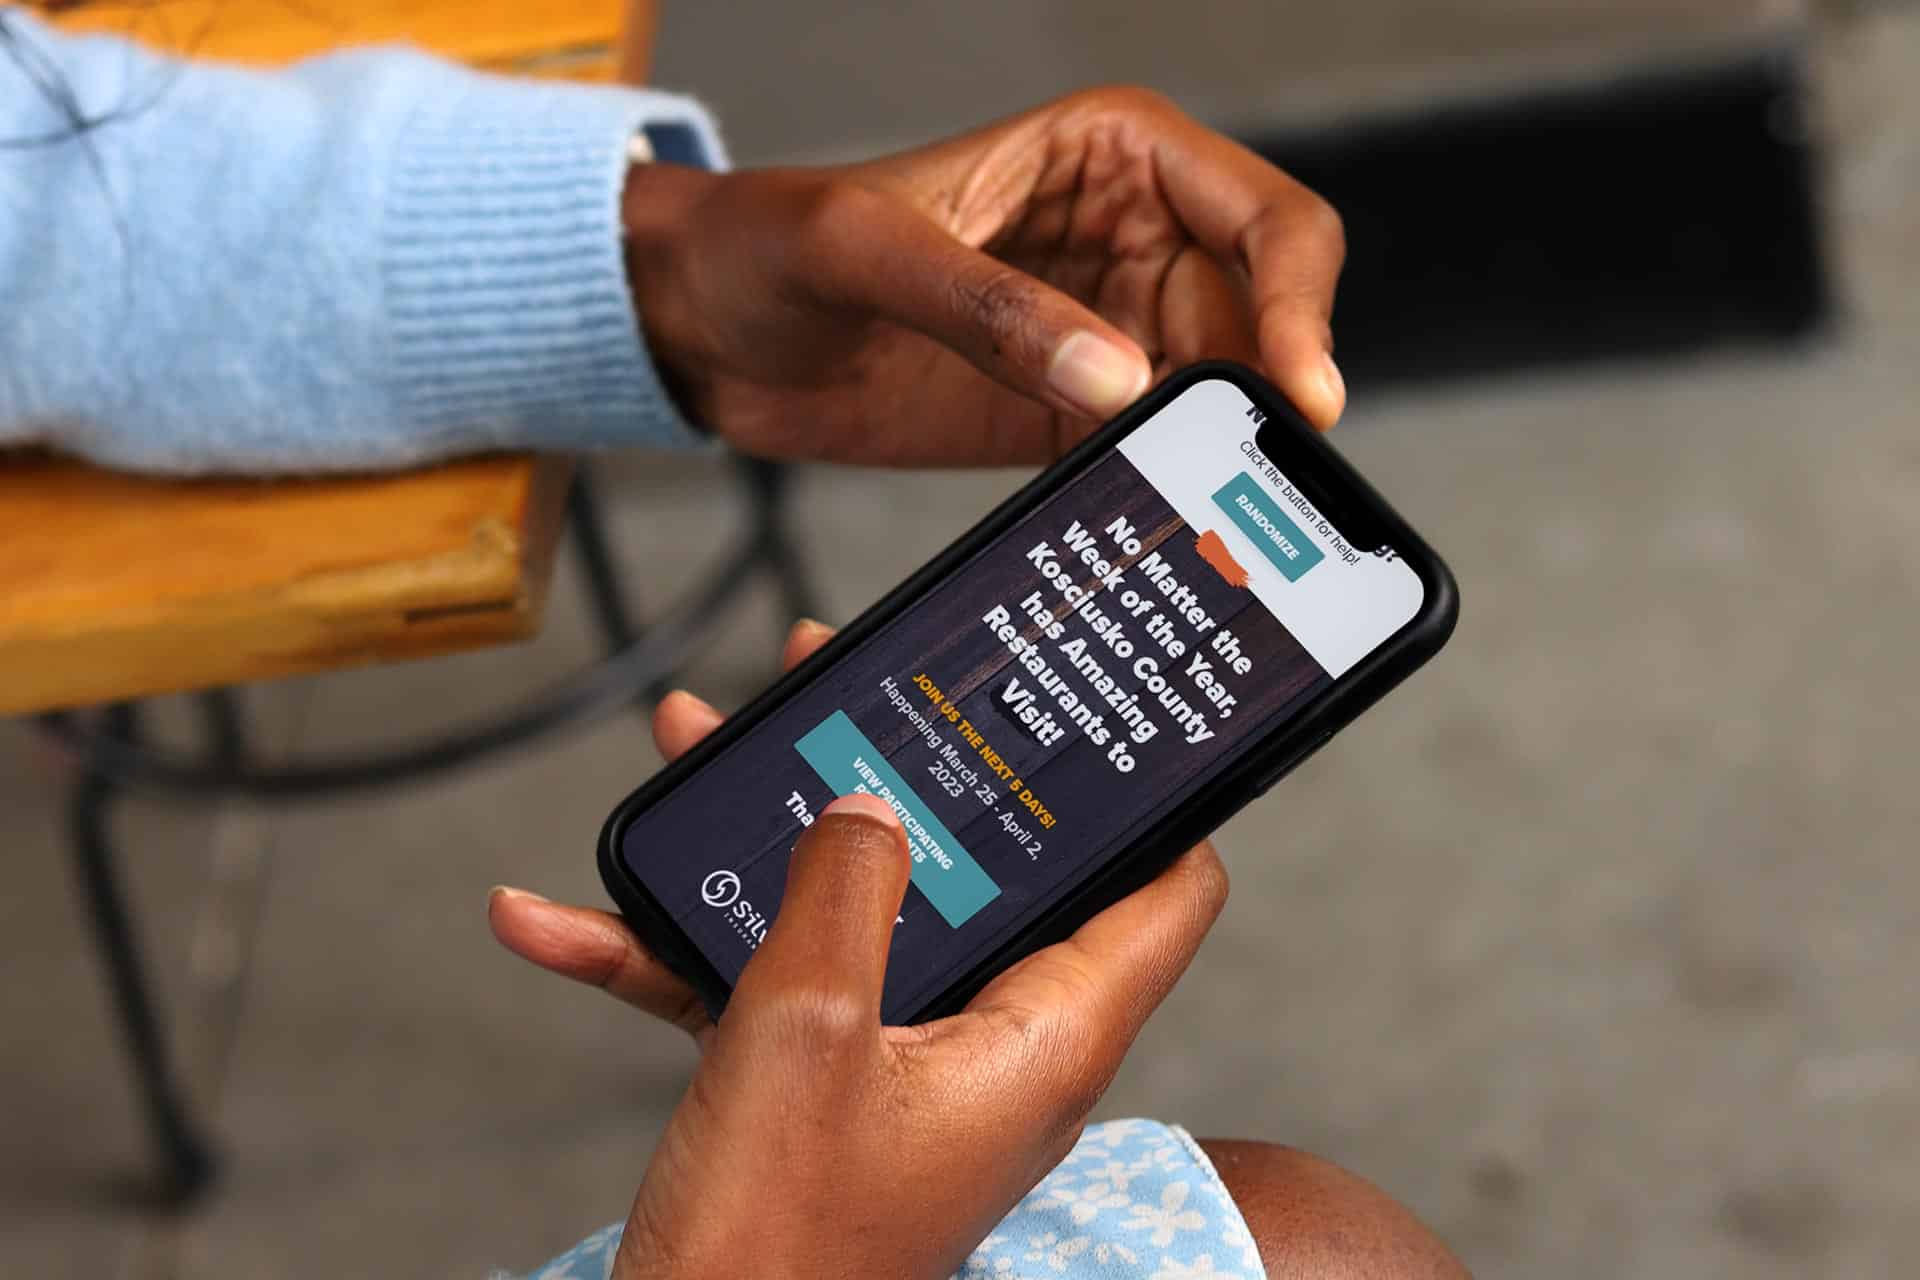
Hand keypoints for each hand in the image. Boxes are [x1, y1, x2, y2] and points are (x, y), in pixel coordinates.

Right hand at [490, 621, 1229, 1276]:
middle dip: (903, 778)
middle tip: (842, 691)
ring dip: (767, 842)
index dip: (1152, 798)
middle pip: (985, 873)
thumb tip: (867, 805)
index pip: (1164, 892)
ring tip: (698, 745)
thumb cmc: (774, 1248)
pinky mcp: (828, 1092)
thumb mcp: (804, 1029)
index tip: (1106, 718)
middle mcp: (995, 1048)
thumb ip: (843, 890)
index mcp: (1043, 1036)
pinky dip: (680, 950)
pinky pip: (770, 989)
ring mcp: (908, 1070)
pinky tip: (565, 919)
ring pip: (862, 913)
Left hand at [622, 87, 1344, 467]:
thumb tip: (1117, 378)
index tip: (1296, 394)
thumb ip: (987, 306)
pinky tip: (1143, 536)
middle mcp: (1131, 242)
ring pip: (1214, 402)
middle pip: (1261, 325)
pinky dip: (1153, 495)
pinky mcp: (1063, 414)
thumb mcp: (861, 249)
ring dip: (1215, 461)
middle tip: (1254, 489)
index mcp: (1113, 159)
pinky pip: (1142, 456)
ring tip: (1205, 526)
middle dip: (1265, 402)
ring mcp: (1104, 334)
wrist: (699, 327)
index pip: (1268, 220)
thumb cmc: (765, 241)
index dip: (1301, 305)